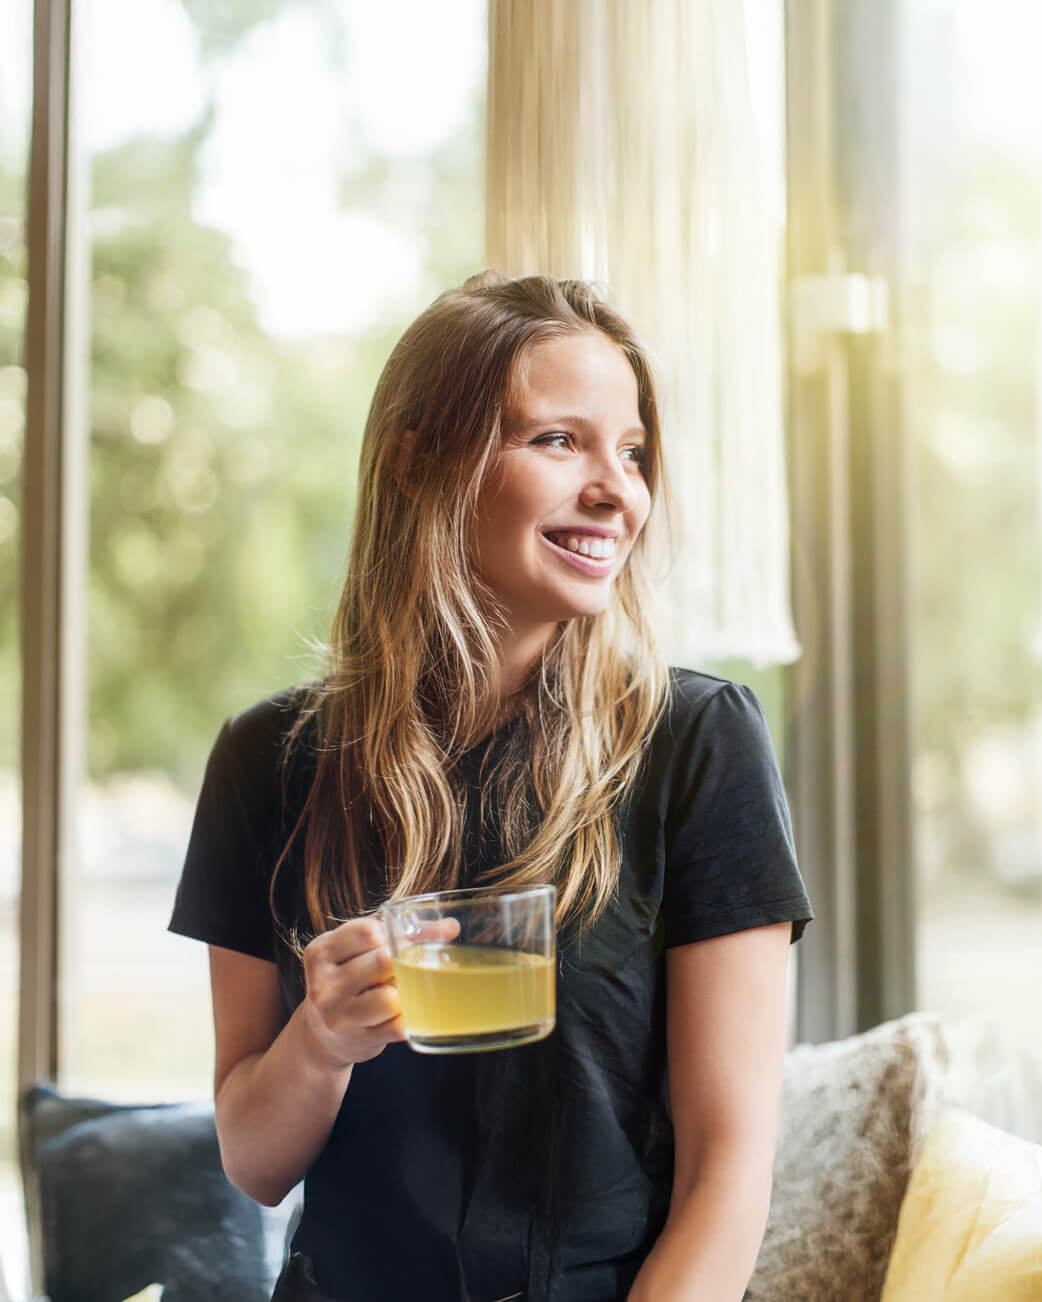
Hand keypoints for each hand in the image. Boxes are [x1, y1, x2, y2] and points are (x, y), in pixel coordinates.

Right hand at [299, 914, 457, 1070]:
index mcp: (321, 952)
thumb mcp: (359, 951)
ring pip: (391, 997)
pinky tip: (403, 1011)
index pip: (368, 932)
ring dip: (404, 991)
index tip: (401, 941)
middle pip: (383, 961)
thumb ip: (403, 933)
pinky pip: (399, 1025)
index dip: (394, 934)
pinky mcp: (360, 1040)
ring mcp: (339, 1015)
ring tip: (398, 989)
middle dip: (403, 961)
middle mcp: (324, 984)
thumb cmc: (351, 981)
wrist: (323, 1036)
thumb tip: (451, 926)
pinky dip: (409, 1016)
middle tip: (407, 965)